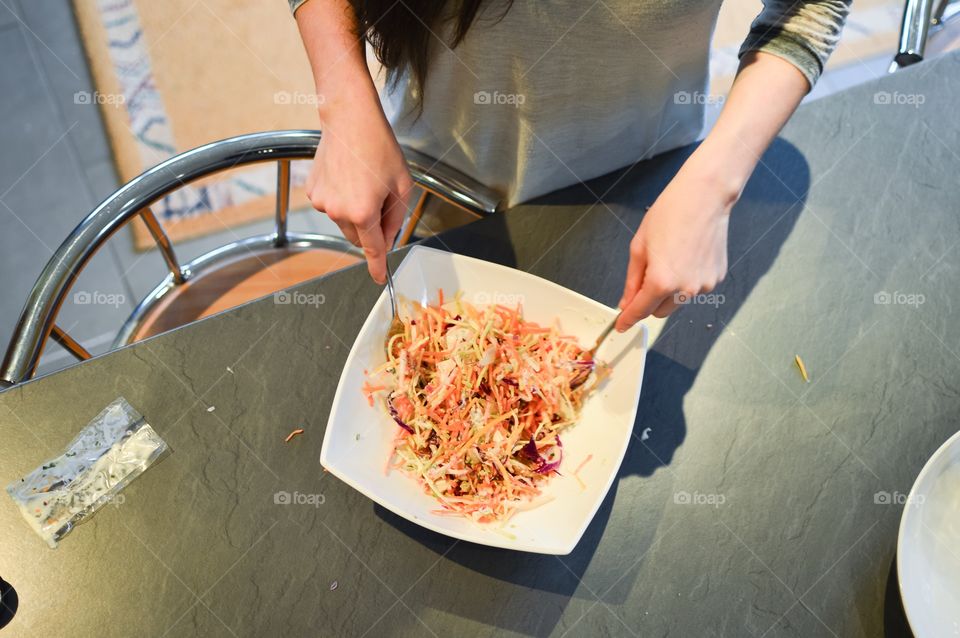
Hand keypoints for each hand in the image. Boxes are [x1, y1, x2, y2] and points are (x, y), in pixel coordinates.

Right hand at [305, 90, 412, 283]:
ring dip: (356, 212)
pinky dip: (342, 199)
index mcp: (363, 212)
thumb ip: (396, 218)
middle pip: (359, 236)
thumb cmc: (379, 147)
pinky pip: (332, 206)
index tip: (381, 279)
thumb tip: (388, 238)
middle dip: (372, 227)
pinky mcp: (313, 192)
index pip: (373, 249)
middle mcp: (338, 211)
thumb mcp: (402, 185)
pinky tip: (349, 176)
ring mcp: (322, 202)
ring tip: (364, 180)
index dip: (378, 267)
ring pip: (344, 222)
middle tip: (382, 198)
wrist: (350, 119)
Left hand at [616, 162, 736, 331]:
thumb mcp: (639, 247)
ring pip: (678, 302)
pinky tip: (687, 256)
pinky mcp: (717, 278)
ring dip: (669, 292)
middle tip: (646, 276)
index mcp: (661, 282)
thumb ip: (632, 280)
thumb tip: (627, 302)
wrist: (705, 197)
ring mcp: (704, 285)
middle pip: (659, 311)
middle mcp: (685, 289)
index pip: (640, 311)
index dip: (628, 319)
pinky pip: (695, 289)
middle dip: (649, 302)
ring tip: (671, 258)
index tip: (621, 325)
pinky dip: (687, 280)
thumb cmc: (669, 215)